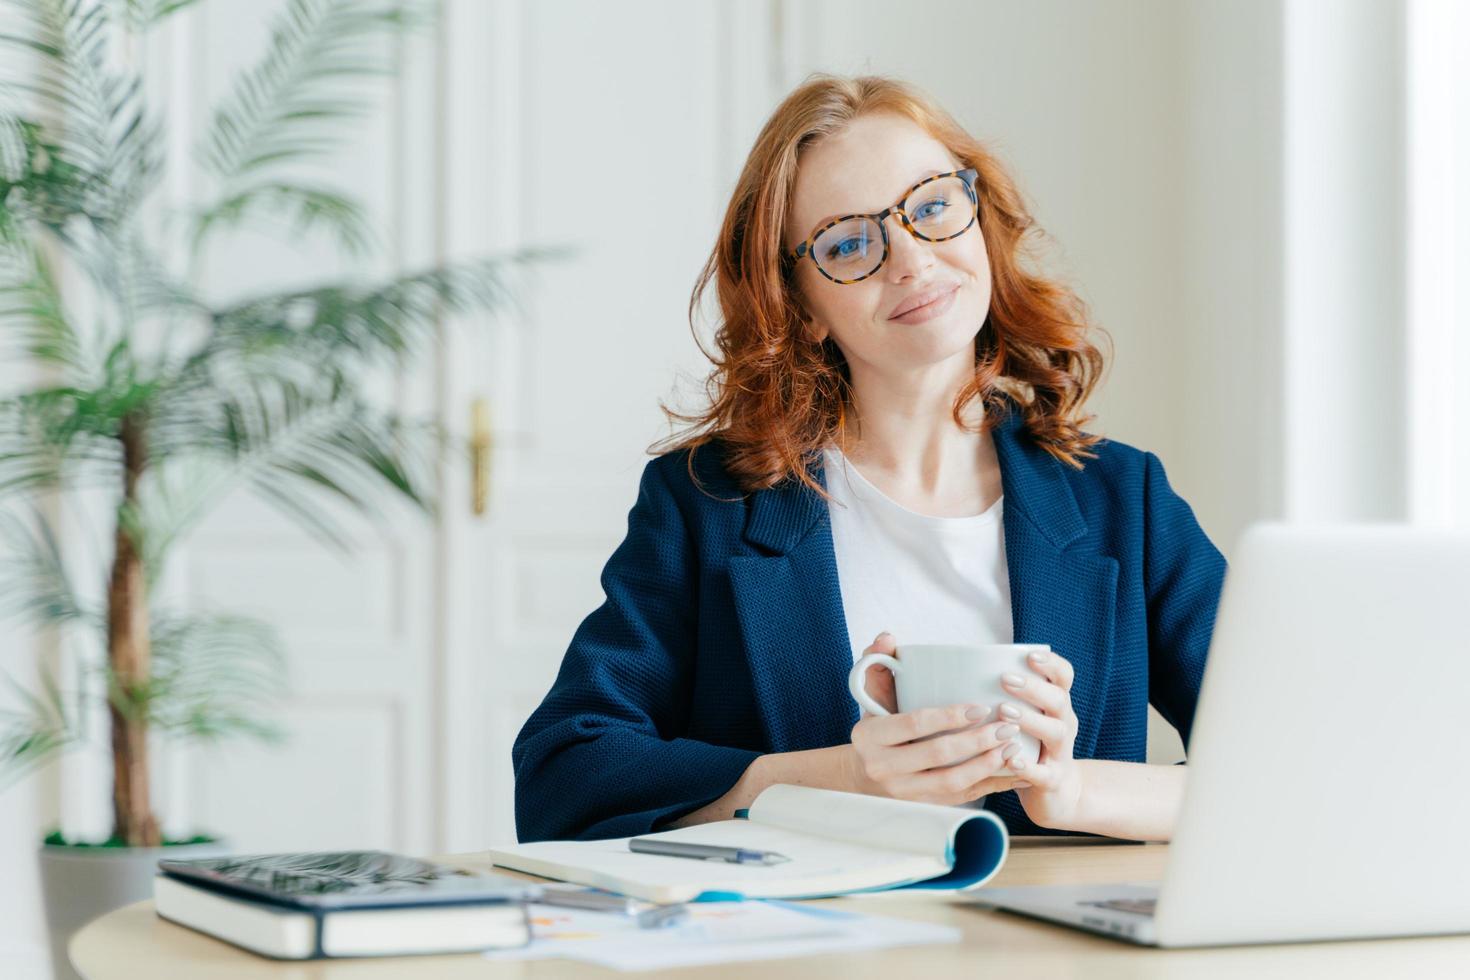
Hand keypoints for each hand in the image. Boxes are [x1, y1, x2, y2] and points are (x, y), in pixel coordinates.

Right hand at [846, 632, 1034, 805]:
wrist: (864, 776)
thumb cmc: (877, 728)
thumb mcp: (872, 696)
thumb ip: (878, 663)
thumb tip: (887, 637)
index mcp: (870, 737)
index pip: (913, 724)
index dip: (948, 716)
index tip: (981, 707)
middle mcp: (883, 768)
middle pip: (936, 755)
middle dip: (976, 741)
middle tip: (1007, 726)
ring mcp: (902, 793)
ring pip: (951, 782)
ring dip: (986, 765)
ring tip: (1012, 747)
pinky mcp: (922, 807)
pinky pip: (962, 798)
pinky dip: (990, 785)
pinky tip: (1012, 771)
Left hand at [1000, 649, 1086, 829]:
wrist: (1057, 793)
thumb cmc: (1030, 746)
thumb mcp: (1025, 718)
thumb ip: (1006, 696)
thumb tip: (963, 668)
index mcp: (1056, 706)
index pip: (1064, 677)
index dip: (1051, 664)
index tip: (1029, 656)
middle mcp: (1064, 725)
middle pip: (1059, 700)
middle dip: (1033, 688)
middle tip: (1005, 680)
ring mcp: (1061, 754)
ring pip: (1056, 732)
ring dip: (1031, 720)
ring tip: (1004, 712)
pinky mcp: (1053, 781)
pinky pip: (1044, 773)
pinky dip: (1029, 767)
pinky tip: (1011, 760)